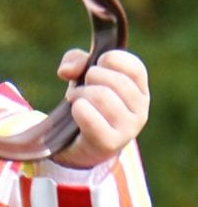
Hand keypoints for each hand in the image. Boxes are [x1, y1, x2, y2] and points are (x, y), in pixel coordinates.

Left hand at [53, 47, 149, 169]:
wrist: (78, 146)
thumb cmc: (86, 105)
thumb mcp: (83, 78)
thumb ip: (76, 62)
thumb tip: (66, 71)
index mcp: (140, 91)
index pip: (134, 67)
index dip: (110, 60)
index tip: (95, 65)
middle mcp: (140, 111)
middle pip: (115, 81)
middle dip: (89, 78)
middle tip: (79, 88)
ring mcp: (128, 129)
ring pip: (102, 96)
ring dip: (80, 94)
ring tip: (75, 100)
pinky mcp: (110, 144)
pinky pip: (90, 118)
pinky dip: (78, 110)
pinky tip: (76, 111)